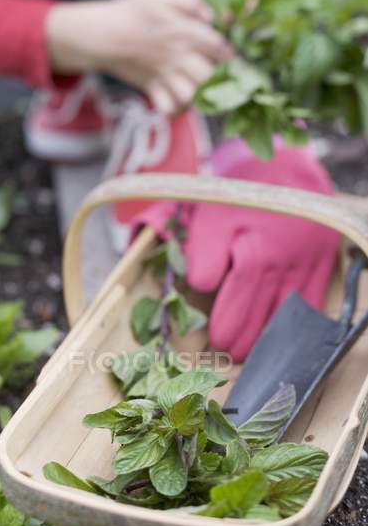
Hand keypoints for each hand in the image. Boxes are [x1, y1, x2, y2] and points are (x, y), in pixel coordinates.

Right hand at [45, 0, 228, 113]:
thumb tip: (210, 16)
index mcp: (183, 31)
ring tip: (199, 91)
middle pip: (208, 76)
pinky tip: (179, 103)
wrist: (101, 34)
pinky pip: (167, 108)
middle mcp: (176, 56)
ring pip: (190, 96)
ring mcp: (163, 75)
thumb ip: (190, 2)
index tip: (230, 57)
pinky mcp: (151, 88)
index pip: (219, 46)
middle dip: (217, 78)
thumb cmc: (131, 12)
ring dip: (197, 96)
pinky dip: (175, 110)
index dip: (229, 53)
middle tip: (218, 78)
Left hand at [133, 141, 339, 360]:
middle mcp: (285, 259)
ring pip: (287, 312)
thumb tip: (201, 285)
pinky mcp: (323, 262)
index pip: (238, 297)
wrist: (282, 172)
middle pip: (262, 310)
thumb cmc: (240, 199)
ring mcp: (307, 262)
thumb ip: (202, 252)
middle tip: (231, 353)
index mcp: (255, 248)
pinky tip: (285, 336)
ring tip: (253, 353)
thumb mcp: (210, 218)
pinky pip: (313, 302)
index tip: (216, 339)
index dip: (226, 322)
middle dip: (245, 338)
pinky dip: (300, 323)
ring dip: (269, 337)